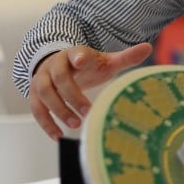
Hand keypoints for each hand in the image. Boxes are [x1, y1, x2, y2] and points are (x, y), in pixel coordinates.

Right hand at [28, 43, 152, 139]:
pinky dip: (46, 123)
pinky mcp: (35, 93)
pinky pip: (37, 108)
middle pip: (60, 77)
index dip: (78, 56)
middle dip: (72, 94)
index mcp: (75, 53)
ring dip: (59, 110)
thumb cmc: (87, 65)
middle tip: (86, 111)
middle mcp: (55, 64)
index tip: (81, 60)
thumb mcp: (106, 61)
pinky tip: (58, 136)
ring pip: (45, 93)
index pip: (76, 52)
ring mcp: (42, 78)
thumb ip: (125, 57)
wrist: (58, 64)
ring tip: (75, 125)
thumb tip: (148, 47)